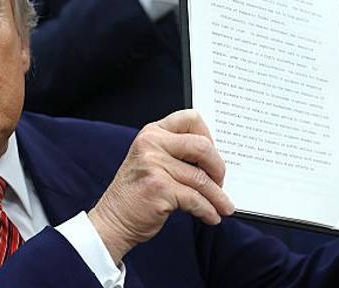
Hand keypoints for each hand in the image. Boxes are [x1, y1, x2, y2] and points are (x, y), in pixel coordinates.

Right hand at [88, 110, 233, 264]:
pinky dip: (208, 210)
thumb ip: (177, 153)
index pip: (191, 118)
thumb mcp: (152, 161)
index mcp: (152, 133)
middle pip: (202, 147)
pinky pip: (195, 199)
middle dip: (218, 168)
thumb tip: (215, 161)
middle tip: (221, 182)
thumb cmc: (137, 193)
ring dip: (217, 197)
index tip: (214, 156)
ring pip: (201, 179)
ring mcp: (154, 165)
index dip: (209, 137)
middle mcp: (152, 144)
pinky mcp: (159, 188)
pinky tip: (211, 216)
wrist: (114, 220)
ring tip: (224, 207)